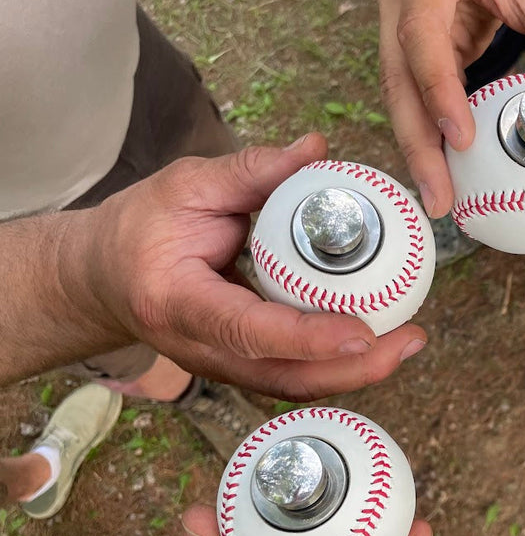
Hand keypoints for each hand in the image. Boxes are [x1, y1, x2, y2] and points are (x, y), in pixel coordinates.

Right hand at [68, 133, 426, 401]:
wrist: (103, 277)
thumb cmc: (140, 228)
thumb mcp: (186, 186)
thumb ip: (252, 171)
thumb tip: (316, 149)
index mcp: (179, 302)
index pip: (248, 331)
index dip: (307, 337)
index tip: (361, 331)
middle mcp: (201, 349)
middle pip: (285, 378)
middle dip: (353, 369)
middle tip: (409, 338)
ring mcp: (221, 367)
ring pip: (295, 386)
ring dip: (355, 374)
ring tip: (407, 341)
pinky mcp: (241, 367)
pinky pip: (294, 376)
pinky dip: (338, 366)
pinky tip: (379, 343)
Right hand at [376, 0, 524, 216]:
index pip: (421, 38)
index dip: (437, 91)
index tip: (460, 139)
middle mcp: (403, 3)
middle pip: (396, 83)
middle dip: (417, 147)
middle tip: (442, 201)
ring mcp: (404, 25)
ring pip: (402, 93)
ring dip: (422, 148)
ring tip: (446, 197)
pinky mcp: (420, 44)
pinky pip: (421, 90)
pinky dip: (437, 128)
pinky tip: (455, 166)